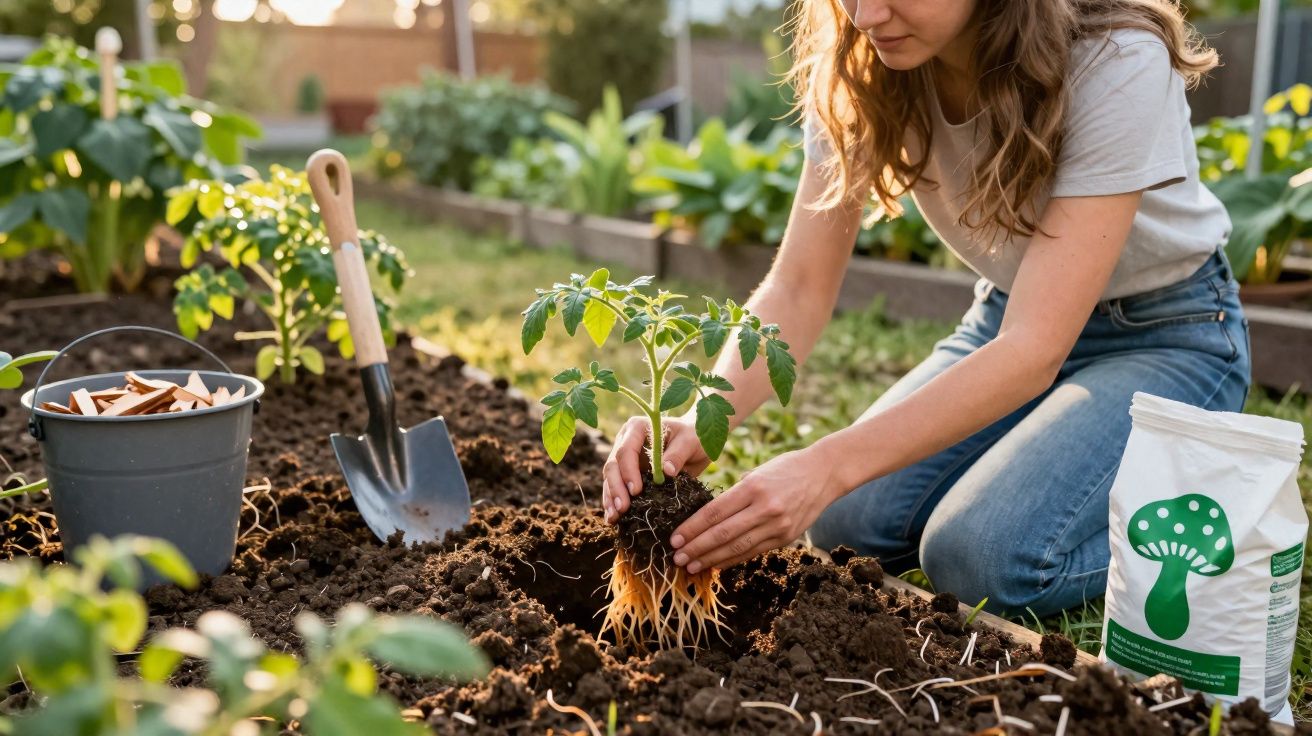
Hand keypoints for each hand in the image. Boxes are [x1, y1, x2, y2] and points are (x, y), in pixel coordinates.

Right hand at [602, 414, 709, 523]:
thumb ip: (678, 454)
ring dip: (611, 498)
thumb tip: (666, 471)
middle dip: (616, 488)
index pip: (626, 450)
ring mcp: (625, 458)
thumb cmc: (693, 436)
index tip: (636, 491)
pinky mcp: (628, 473)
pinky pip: (616, 488)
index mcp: (637, 429)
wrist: (694, 441)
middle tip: (622, 508)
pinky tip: (613, 518)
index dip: (628, 471)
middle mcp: (625, 441)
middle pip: (613, 465)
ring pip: (610, 478)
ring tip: (614, 518)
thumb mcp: (690, 442)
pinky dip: (614, 502)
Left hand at [669, 446, 840, 573]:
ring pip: (737, 547)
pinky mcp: (785, 537)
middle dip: (696, 548)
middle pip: (723, 533)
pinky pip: (753, 552)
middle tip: (677, 557)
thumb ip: (736, 493)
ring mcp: (777, 525)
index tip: (675, 538)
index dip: (693, 528)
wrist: (823, 474)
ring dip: (710, 559)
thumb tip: (709, 516)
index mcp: (753, 487)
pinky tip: (715, 565)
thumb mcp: (757, 472)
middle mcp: (765, 508)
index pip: (715, 512)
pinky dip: (732, 560)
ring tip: (691, 566)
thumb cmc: (785, 468)